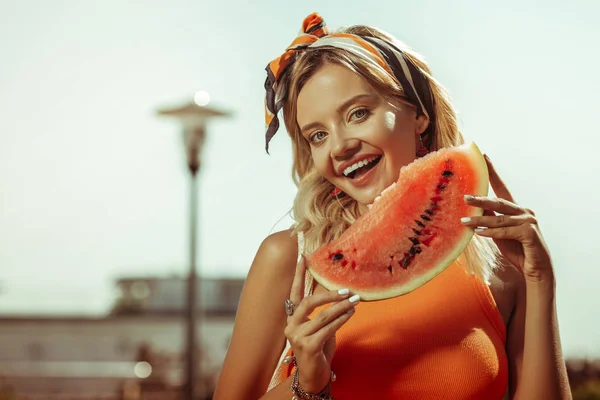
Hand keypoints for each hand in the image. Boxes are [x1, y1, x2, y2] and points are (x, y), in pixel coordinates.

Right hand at [284, 255, 358, 391]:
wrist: (315, 376)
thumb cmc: (319, 349)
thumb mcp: (321, 327)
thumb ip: (324, 311)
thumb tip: (340, 292)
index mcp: (292, 318)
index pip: (294, 292)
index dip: (298, 275)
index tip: (303, 256)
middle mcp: (291, 326)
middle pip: (308, 302)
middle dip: (328, 293)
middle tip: (345, 289)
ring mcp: (297, 337)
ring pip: (322, 316)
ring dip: (341, 307)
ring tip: (355, 300)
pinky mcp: (308, 347)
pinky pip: (327, 329)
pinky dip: (341, 320)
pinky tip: (350, 313)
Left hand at [460, 155, 553, 282]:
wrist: (534, 271)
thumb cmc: (516, 250)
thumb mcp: (498, 233)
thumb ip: (490, 220)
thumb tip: (474, 208)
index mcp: (516, 209)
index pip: (502, 188)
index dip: (493, 173)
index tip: (484, 156)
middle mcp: (524, 212)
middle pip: (499, 201)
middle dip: (481, 198)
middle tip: (465, 196)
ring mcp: (529, 222)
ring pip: (500, 218)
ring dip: (480, 220)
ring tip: (464, 220)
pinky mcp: (530, 234)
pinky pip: (507, 231)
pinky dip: (492, 232)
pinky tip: (479, 233)